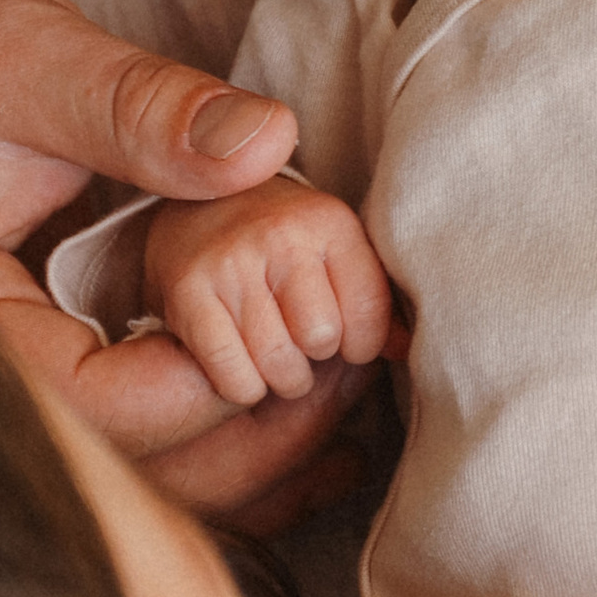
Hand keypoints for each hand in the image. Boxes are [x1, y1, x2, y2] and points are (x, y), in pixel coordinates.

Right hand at [0, 0, 330, 476]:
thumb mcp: (31, 57)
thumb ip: (142, 108)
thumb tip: (268, 144)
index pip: (87, 404)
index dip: (199, 384)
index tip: (292, 338)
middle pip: (120, 462)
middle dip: (244, 436)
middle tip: (353, 380)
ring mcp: (7, 370)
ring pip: (132, 466)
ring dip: (242, 448)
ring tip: (345, 393)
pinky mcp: (43, 356)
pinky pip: (132, 428)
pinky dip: (219, 430)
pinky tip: (308, 425)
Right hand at [146, 181, 394, 405]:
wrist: (202, 209)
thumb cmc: (285, 245)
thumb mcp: (338, 254)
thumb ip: (378, 302)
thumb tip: (408, 351)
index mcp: (330, 222)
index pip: (368, 315)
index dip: (361, 343)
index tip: (345, 337)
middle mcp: (281, 235)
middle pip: (321, 340)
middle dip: (317, 356)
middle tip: (301, 342)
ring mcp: (231, 262)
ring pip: (278, 364)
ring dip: (282, 378)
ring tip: (276, 356)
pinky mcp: (188, 292)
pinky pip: (233, 375)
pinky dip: (243, 387)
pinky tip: (244, 367)